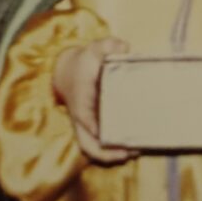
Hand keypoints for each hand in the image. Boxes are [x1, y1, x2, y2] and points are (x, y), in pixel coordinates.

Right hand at [53, 36, 136, 163]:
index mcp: (80, 100)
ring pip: (91, 149)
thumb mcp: (93, 48)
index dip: (97, 130)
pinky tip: (131, 148)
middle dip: (107, 152)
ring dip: (110, 156)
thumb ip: (107, 45)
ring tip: (133, 152)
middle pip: (87, 144)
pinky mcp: (91, 128)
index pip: (86, 120)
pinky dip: (110, 152)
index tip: (109, 137)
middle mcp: (79, 118)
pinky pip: (97, 146)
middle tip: (129, 151)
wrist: (68, 69)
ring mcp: (84, 125)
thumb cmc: (84, 61)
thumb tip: (125, 47)